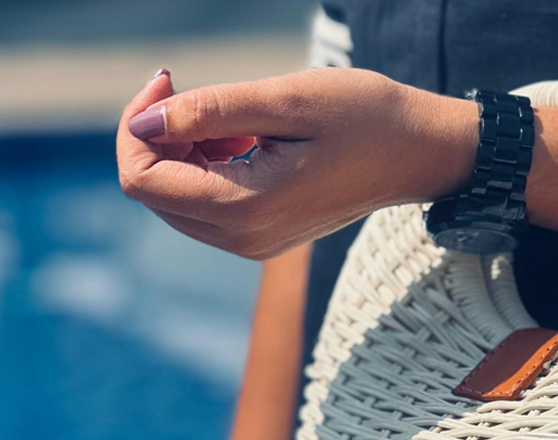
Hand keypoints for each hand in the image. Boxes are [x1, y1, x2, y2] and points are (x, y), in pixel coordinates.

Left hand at [117, 67, 477, 259]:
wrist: (421, 152)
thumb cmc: (364, 116)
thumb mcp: (285, 100)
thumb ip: (209, 112)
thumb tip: (143, 123)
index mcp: (243, 208)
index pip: (142, 180)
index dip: (136, 125)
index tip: (167, 78)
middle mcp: (240, 238)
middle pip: (153, 191)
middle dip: (156, 135)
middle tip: (191, 88)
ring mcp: (249, 243)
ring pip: (173, 198)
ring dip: (182, 149)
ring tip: (232, 116)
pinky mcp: (258, 236)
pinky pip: (202, 204)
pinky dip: (204, 164)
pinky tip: (240, 137)